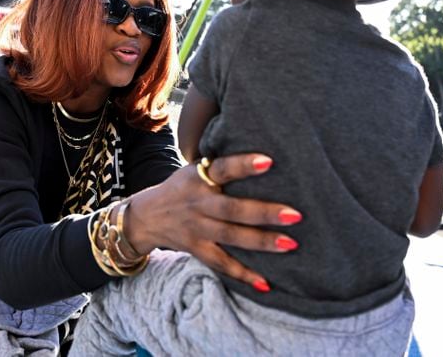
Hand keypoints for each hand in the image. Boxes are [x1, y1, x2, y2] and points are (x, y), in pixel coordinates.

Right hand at [125, 153, 301, 291]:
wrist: (147, 216)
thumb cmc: (182, 187)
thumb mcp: (193, 169)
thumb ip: (219, 167)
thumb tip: (264, 158)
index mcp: (198, 178)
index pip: (222, 169)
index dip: (243, 165)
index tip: (269, 161)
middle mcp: (198, 203)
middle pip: (232, 209)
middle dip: (264, 212)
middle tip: (295, 214)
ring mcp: (196, 228)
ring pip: (231, 237)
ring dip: (262, 242)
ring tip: (290, 244)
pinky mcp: (196, 249)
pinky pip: (221, 264)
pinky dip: (243, 275)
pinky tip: (265, 283)